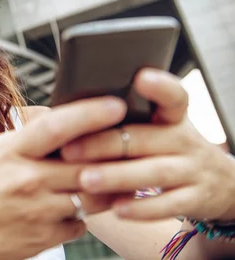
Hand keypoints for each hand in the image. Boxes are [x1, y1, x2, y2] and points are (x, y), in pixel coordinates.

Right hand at [0, 96, 125, 259]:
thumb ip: (23, 140)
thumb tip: (59, 123)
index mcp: (10, 153)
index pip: (56, 127)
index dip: (90, 114)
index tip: (116, 106)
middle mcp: (27, 181)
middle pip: (88, 164)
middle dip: (116, 153)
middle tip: (134, 142)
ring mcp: (39, 212)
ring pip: (95, 195)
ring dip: (109, 184)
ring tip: (116, 173)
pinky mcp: (46, 237)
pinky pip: (82, 222)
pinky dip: (85, 211)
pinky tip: (77, 203)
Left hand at [60, 68, 234, 221]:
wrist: (221, 183)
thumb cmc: (170, 148)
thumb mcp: (159, 127)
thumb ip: (125, 120)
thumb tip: (67, 113)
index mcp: (172, 117)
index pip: (172, 96)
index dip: (160, 86)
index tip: (141, 77)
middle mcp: (183, 140)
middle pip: (143, 138)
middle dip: (103, 144)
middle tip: (69, 150)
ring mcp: (191, 170)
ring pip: (153, 172)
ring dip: (116, 176)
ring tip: (85, 180)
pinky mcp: (194, 199)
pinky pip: (168, 205)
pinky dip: (142, 208)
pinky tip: (116, 208)